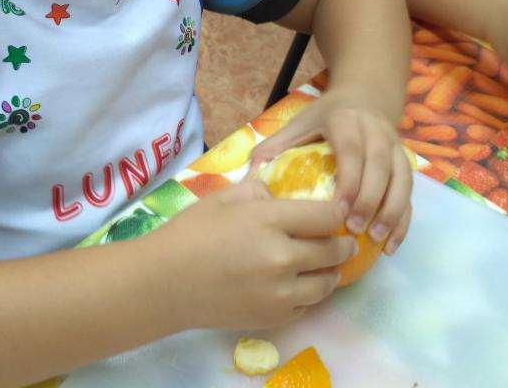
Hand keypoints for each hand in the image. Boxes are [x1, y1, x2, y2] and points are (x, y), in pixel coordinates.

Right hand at [144, 181, 353, 329]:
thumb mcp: (223, 198)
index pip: (327, 215)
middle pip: (334, 250)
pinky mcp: (275, 317)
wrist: (165, 283)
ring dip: (331, 271)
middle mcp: (282, 257)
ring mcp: (281, 292)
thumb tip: (281, 195)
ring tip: (326, 265)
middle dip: (343, 243)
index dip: (336, 212)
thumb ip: (259, 190)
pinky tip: (298, 283)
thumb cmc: (190, 234)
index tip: (337, 213)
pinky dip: (308, 293)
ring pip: (328, 282)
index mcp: (269, 220)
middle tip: (343, 240)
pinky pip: (308, 304)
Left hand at [247, 88, 412, 255]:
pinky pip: (410, 192)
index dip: (349, 180)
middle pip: (380, 167)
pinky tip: (391, 244)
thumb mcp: (301, 122)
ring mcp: (395, 146)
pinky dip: (404, 219)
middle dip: (370, 200)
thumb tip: (251, 170)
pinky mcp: (405, 162)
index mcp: (346, 121)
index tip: (338, 209)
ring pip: (401, 180)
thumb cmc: (327, 117)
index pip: (351, 151)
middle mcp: (375, 131)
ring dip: (392, 212)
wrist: (365, 96)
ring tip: (377, 241)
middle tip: (354, 230)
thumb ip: (278, 144)